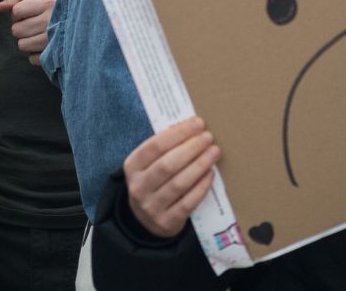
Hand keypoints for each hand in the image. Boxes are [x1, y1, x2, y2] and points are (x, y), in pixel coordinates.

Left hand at [0, 0, 55, 64]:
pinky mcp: (54, 56)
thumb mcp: (42, 0)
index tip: (28, 13)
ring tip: (41, 36)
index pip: (17, 11)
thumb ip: (18, 0)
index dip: (18, 14)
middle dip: (22, 29)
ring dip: (29, 42)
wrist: (87, 26)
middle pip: (16, 30)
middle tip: (35, 26)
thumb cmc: (59, 12)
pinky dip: (37, 55)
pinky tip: (47, 47)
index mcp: (48, 4)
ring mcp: (52, 40)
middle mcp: (50, 21)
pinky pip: (32, 59)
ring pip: (22, 45)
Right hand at [123, 118, 219, 238]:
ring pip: (178, 183)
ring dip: (199, 165)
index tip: (198, 123)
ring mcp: (151, 207)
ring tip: (214, 152)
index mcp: (132, 166)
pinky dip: (201, 186)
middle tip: (209, 137)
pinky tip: (211, 174)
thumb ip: (164, 147)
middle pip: (167, 164)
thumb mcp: (148, 164)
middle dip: (191, 148)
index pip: (155, 146)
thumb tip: (191, 126)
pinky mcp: (167, 222)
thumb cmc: (154, 181)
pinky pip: (187, 203)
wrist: (146, 220)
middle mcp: (138, 187)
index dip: (178, 133)